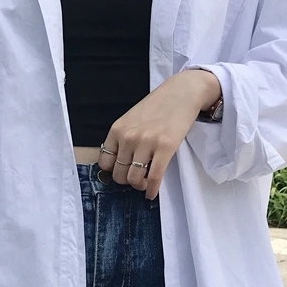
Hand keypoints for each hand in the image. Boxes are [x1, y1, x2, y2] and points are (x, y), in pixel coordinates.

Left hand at [97, 69, 220, 199]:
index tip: (121, 172)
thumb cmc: (157, 105)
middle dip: (126, 181)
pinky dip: (152, 190)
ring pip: (134, 179)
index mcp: (117, 130)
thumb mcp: (132, 118)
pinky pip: (155, 177)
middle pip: (118, 174)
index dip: (112, 172)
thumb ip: (124, 137)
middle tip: (136, 179)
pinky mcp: (166, 148)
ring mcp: (146, 143)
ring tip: (145, 184)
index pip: (104, 163)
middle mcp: (129, 137)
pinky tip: (152, 194)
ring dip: (139, 186)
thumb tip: (121, 162)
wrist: (182, 92)